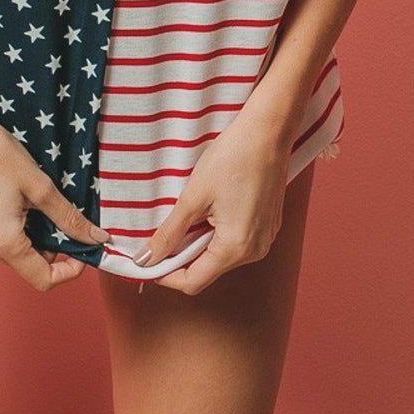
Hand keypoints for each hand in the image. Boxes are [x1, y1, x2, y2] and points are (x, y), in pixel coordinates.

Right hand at [0, 105, 110, 292]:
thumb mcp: (38, 185)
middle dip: (53, 246)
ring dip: (34, 236)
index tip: (83, 248)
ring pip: (14, 252)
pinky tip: (17, 199)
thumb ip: (68, 217)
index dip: (70, 270)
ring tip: (37, 200)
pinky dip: (15, 229)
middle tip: (63, 214)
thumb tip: (96, 238)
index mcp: (4, 243)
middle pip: (30, 266)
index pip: (44, 280)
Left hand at [142, 104, 292, 294]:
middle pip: (207, 270)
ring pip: (220, 256)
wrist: (267, 132)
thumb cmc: (233, 158)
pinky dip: (215, 234)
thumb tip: (147, 258)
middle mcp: (255, 251)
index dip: (165, 275)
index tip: (146, 262)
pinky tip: (207, 210)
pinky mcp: (267, 226)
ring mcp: (264, 239)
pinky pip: (235, 242)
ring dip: (198, 244)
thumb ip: (169, 232)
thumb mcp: (193, 196)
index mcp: (236, 248)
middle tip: (161, 234)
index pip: (193, 281)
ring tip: (187, 215)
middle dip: (181, 257)